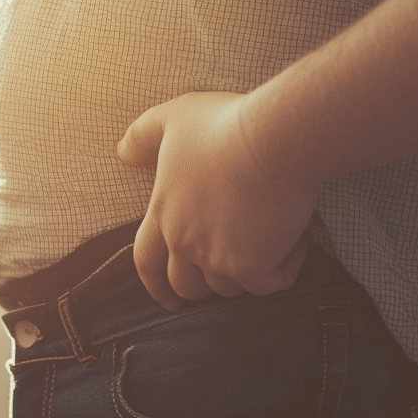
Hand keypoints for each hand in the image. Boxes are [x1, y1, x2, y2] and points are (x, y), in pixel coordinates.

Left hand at [116, 91, 317, 310]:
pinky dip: (283, 270)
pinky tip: (295, 244)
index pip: (146, 263)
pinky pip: (269, 284)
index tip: (167, 300)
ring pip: (228, 288)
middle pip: (186, 284)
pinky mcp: (253, 267)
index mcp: (164, 213)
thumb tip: (123, 155)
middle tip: (224, 275)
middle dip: (203, 284)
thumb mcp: (172, 118)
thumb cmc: (224, 125)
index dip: (154, 285)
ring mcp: (218, 259)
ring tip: (265, 244)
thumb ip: (141, 136)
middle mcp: (185, 243)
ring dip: (244, 274)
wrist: (272, 140)